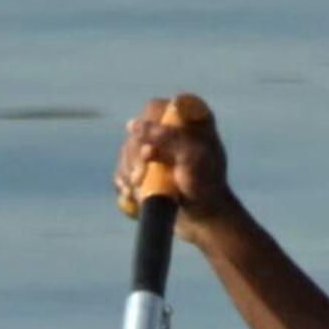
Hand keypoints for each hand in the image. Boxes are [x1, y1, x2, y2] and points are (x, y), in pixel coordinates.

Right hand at [115, 92, 236, 232]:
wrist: (204, 218)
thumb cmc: (206, 186)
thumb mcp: (193, 159)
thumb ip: (169, 138)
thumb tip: (132, 125)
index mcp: (188, 118)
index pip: (155, 109)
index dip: (148, 128)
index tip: (151, 153)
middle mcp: (170, 129)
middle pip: (135, 132)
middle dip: (136, 156)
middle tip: (143, 175)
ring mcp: (154, 148)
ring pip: (126, 152)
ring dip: (130, 172)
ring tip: (143, 188)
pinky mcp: (143, 168)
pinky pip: (122, 170)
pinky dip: (126, 184)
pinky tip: (137, 194)